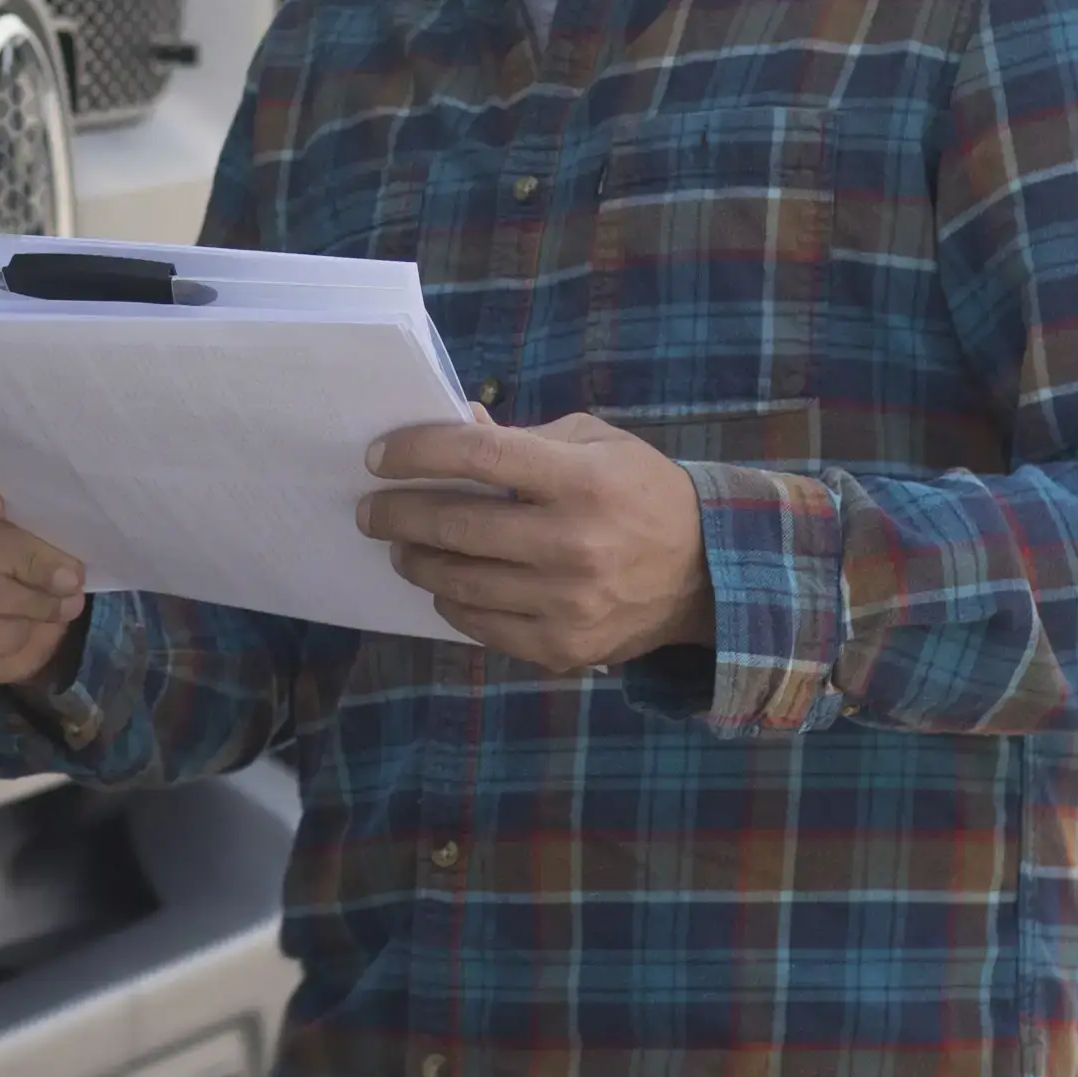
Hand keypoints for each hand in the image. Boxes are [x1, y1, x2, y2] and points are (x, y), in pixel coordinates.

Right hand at [0, 445, 93, 686]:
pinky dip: (17, 630)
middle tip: (71, 573)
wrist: (4, 605)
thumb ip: (24, 502)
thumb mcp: (18, 507)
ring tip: (65, 599)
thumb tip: (63, 522)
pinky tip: (35, 623)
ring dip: (32, 599)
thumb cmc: (13, 534)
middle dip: (25, 558)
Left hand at [359, 415, 715, 673]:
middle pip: (456, 525)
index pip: (479, 456)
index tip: (378, 457)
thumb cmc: (641, 493)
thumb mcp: (595, 443)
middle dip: (398, 514)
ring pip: (459, 582)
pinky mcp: (562, 647)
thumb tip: (455, 428)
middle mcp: (573, 544)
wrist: (706, 573)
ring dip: (416, 561)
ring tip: (402, 547)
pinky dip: (452, 603)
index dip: (417, 453)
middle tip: (371, 510)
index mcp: (582, 480)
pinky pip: (482, 626)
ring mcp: (567, 603)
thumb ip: (524, 438)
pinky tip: (445, 585)